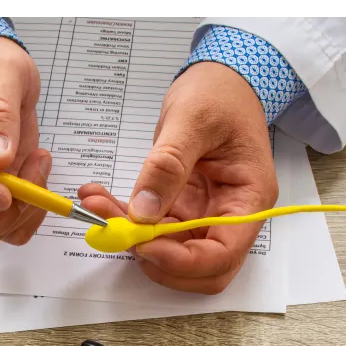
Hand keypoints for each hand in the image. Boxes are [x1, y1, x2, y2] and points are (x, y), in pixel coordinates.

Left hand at [79, 62, 277, 292]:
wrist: (222, 78)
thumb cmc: (220, 93)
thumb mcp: (192, 120)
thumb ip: (168, 165)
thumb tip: (143, 211)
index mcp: (249, 198)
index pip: (223, 254)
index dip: (183, 261)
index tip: (144, 246)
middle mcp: (231, 215)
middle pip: (198, 267)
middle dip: (155, 257)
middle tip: (116, 231)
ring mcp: (205, 214)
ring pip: (169, 250)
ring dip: (131, 238)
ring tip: (96, 206)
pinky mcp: (182, 207)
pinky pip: (153, 228)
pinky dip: (125, 220)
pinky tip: (99, 199)